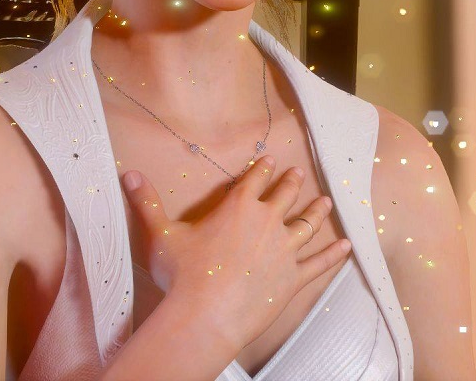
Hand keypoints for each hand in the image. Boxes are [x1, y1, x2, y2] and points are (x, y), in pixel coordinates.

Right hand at [121, 155, 349, 349]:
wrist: (207, 314)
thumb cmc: (183, 275)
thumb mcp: (161, 234)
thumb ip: (147, 203)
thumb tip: (129, 174)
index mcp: (238, 207)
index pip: (254, 180)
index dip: (262, 168)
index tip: (271, 159)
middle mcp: (267, 222)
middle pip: (285, 196)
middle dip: (292, 183)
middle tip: (300, 174)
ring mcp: (284, 250)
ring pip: (307, 225)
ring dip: (317, 212)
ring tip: (326, 202)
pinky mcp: (294, 278)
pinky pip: (320, 263)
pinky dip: (334, 254)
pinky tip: (347, 246)